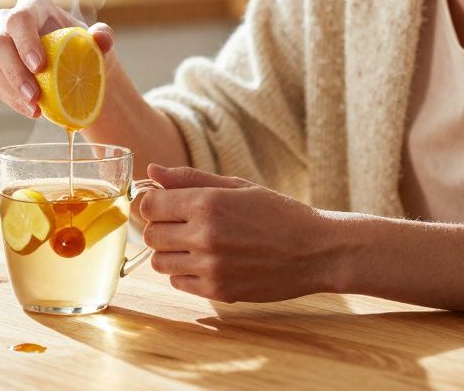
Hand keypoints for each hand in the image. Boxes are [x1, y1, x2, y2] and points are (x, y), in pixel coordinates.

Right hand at [0, 0, 114, 118]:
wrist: (77, 71)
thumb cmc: (86, 50)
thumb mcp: (99, 43)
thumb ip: (103, 36)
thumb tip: (100, 37)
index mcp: (33, 6)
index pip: (20, 19)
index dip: (26, 41)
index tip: (40, 66)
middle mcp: (8, 21)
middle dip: (15, 71)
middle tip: (35, 95)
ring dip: (12, 89)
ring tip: (35, 107)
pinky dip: (13, 100)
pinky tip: (32, 111)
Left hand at [139, 164, 350, 302]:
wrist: (315, 251)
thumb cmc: (278, 213)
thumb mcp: (237, 186)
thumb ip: (190, 179)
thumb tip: (152, 171)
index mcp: (207, 203)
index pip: (148, 205)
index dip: (154, 203)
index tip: (166, 205)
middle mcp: (204, 236)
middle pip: (150, 234)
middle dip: (161, 227)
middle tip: (183, 224)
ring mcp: (210, 267)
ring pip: (159, 262)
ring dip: (170, 252)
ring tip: (194, 244)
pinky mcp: (218, 291)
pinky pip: (178, 283)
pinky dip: (185, 273)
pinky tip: (207, 262)